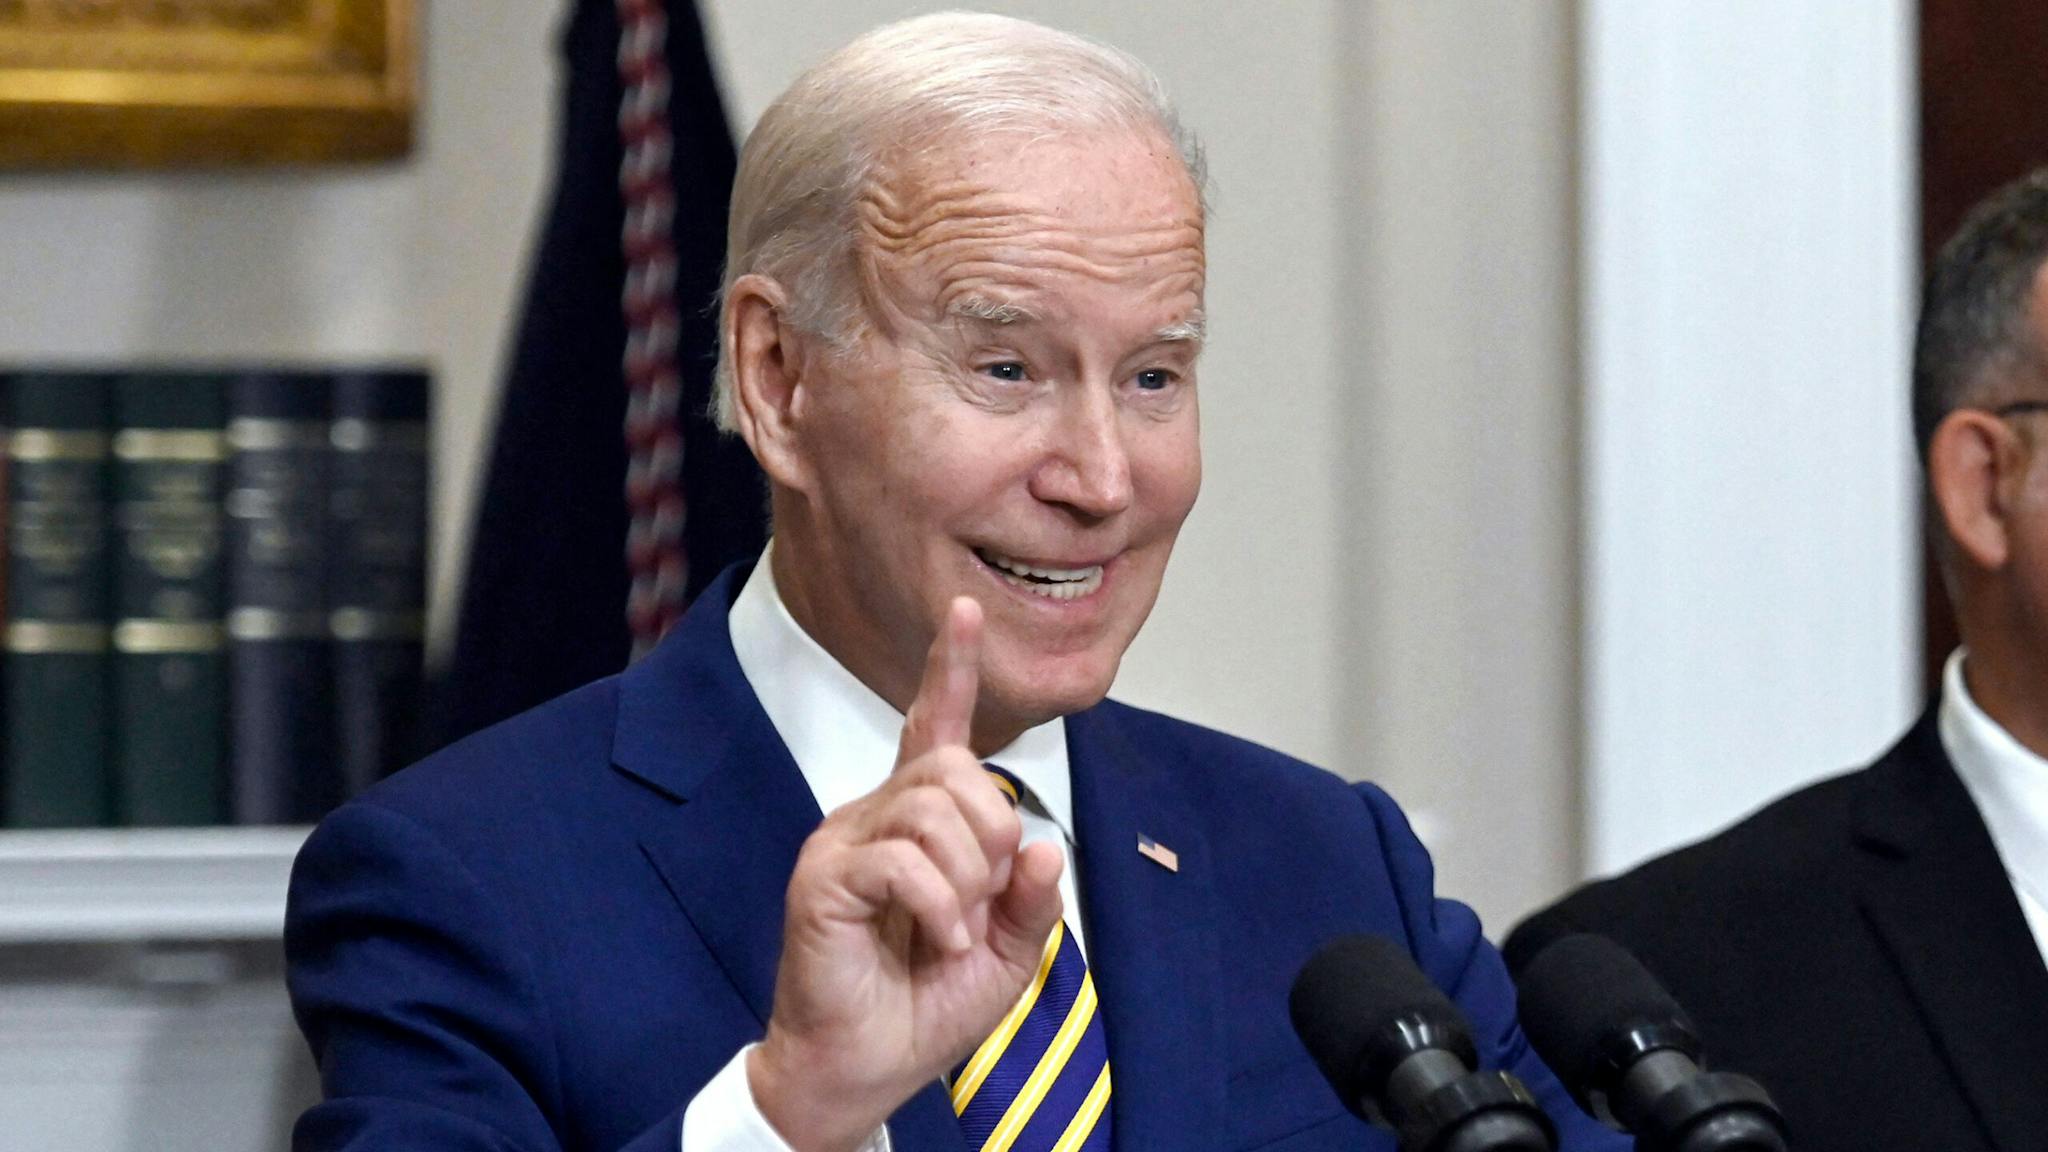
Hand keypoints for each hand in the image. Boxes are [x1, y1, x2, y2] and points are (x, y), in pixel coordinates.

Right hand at [748, 597, 1066, 1151]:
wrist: (864, 1067)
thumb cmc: (923, 1006)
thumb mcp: (1005, 952)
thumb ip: (1029, 897)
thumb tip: (1039, 841)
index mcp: (917, 822)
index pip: (934, 727)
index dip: (951, 669)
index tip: (965, 611)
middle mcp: (874, 815)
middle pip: (955, 769)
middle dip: (992, 835)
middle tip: (980, 901)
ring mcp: (843, 841)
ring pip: (933, 809)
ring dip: (967, 879)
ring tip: (954, 931)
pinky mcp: (823, 878)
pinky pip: (901, 859)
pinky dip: (940, 906)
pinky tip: (938, 942)